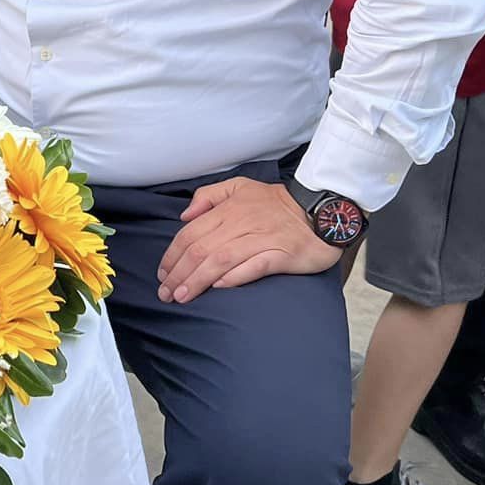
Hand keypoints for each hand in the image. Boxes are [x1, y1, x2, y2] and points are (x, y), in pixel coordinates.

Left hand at [156, 178, 341, 303]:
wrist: (322, 209)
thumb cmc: (277, 203)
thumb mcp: (240, 187)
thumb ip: (210, 196)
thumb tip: (185, 216)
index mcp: (229, 208)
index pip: (191, 233)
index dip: (172, 255)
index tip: (162, 274)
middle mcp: (242, 223)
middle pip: (201, 250)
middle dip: (178, 273)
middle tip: (165, 293)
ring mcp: (262, 239)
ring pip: (221, 260)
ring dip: (198, 280)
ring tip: (183, 296)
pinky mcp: (282, 254)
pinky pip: (253, 267)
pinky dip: (233, 277)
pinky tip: (218, 288)